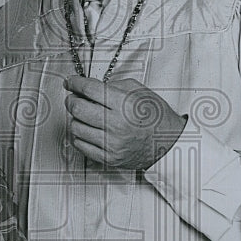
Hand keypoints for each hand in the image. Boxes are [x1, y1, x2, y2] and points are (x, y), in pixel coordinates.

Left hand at [64, 75, 186, 170]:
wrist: (170, 143)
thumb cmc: (156, 117)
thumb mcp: (139, 91)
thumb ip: (113, 86)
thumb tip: (89, 87)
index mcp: (124, 104)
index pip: (89, 89)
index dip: (75, 83)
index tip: (71, 82)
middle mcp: (116, 124)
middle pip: (77, 109)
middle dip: (71, 100)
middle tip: (73, 98)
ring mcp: (112, 143)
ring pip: (76, 128)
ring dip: (75, 119)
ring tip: (84, 115)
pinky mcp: (109, 158)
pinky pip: (81, 145)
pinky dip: (80, 136)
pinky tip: (87, 130)